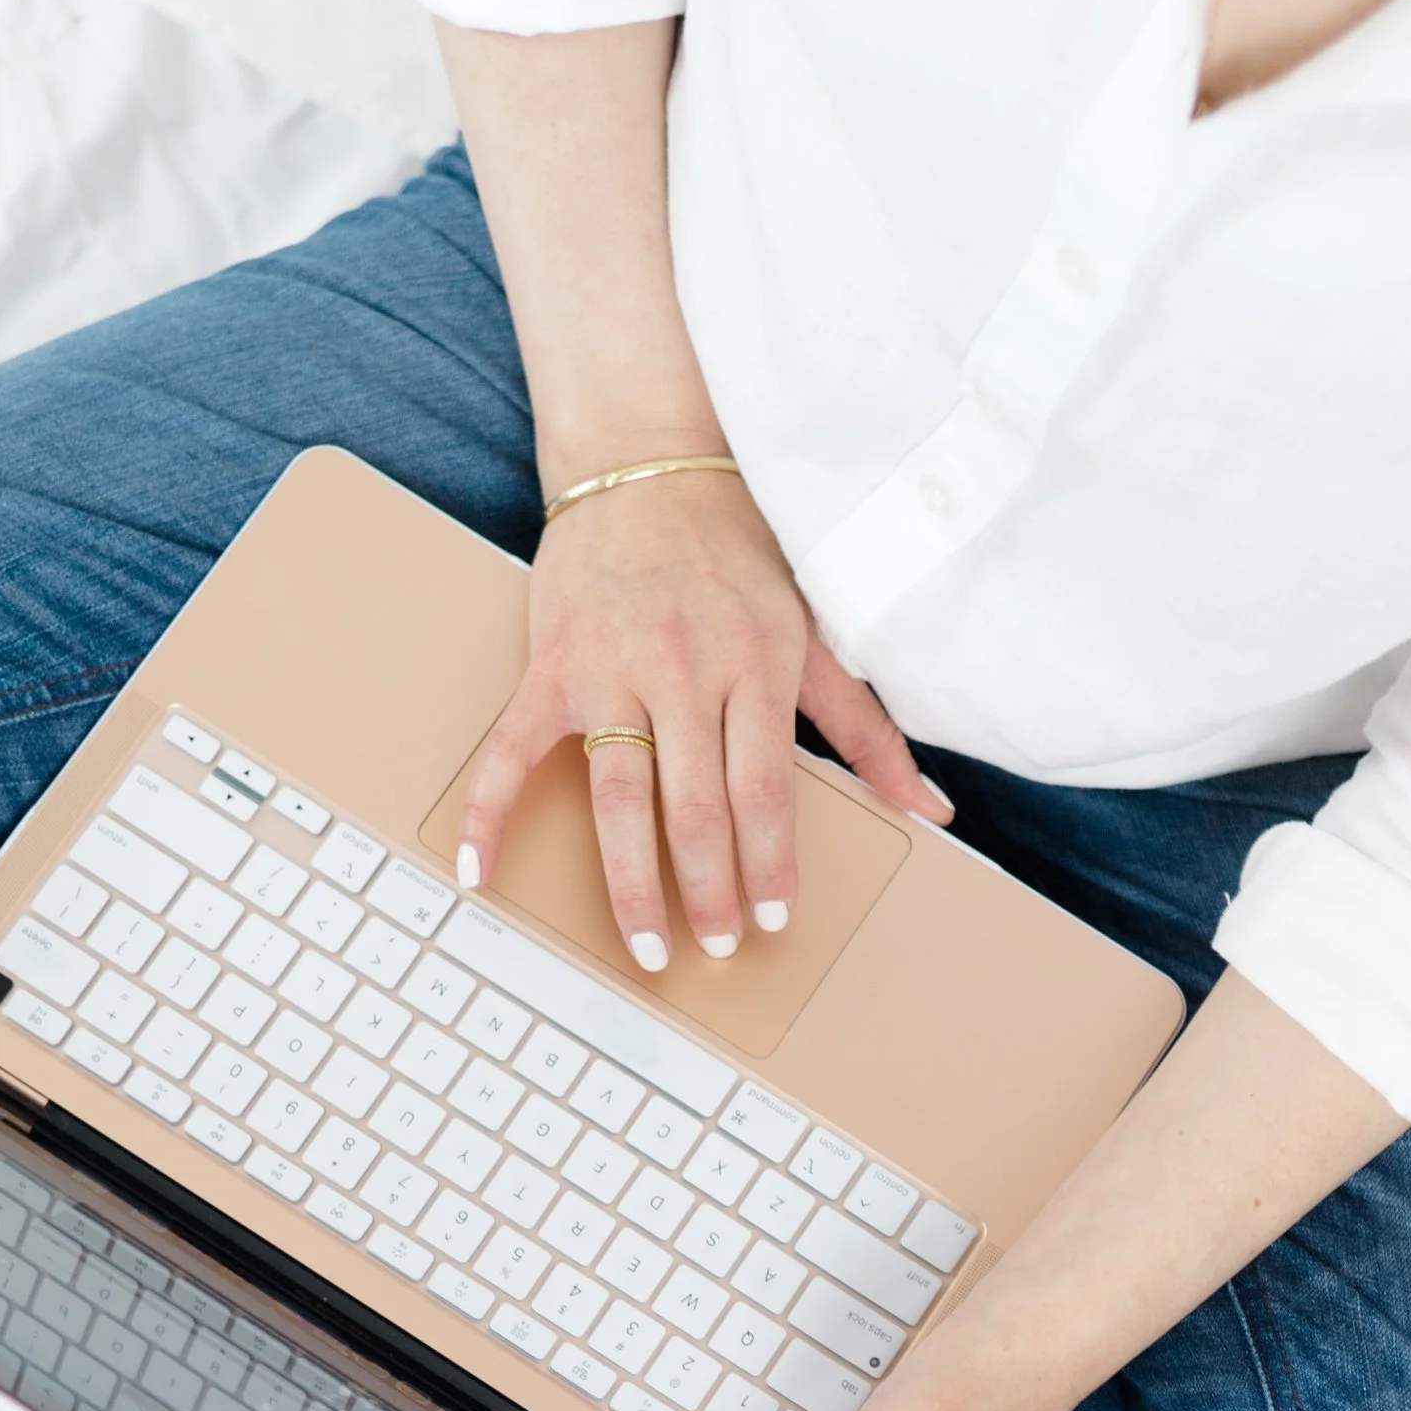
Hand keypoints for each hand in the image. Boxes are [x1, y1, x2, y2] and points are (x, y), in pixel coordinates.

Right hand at [457, 466, 948, 969]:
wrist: (647, 462)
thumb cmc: (739, 550)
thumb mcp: (815, 631)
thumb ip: (867, 728)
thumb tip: (931, 809)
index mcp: (754, 663)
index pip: (762, 788)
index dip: (767, 863)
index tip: (772, 919)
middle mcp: (681, 670)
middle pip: (693, 807)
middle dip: (707, 889)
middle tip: (715, 948)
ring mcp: (608, 670)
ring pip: (618, 798)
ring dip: (631, 883)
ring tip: (646, 945)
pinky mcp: (550, 666)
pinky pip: (509, 752)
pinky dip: (489, 815)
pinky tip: (479, 875)